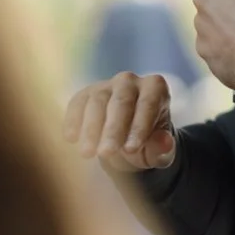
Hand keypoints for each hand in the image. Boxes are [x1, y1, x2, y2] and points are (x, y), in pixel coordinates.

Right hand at [63, 73, 177, 171]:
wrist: (127, 140)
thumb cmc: (147, 144)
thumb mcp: (159, 151)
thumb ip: (163, 149)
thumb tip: (164, 142)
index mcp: (155, 88)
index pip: (148, 105)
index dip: (139, 127)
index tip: (131, 149)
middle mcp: (130, 81)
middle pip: (121, 102)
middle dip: (113, 129)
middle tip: (105, 153)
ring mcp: (106, 85)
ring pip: (97, 101)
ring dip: (91, 129)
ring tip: (87, 153)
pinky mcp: (85, 94)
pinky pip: (77, 103)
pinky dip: (73, 120)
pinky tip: (70, 138)